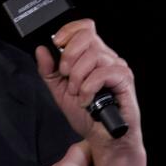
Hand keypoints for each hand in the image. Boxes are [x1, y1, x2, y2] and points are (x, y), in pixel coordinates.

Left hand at [35, 19, 141, 149]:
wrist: (102, 137)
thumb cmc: (87, 115)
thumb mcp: (59, 91)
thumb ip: (49, 71)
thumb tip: (42, 50)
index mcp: (92, 56)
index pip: (84, 27)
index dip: (68, 30)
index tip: (56, 44)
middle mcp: (106, 57)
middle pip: (87, 36)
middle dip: (69, 56)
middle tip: (66, 76)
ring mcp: (117, 67)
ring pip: (93, 55)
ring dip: (78, 77)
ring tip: (77, 93)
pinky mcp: (124, 79)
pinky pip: (102, 73)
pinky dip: (89, 88)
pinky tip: (87, 100)